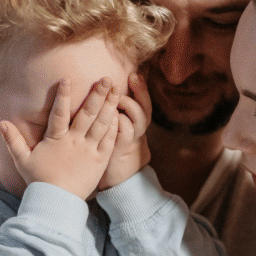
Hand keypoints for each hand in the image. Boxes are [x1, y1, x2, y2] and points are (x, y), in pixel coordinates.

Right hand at [0, 78, 118, 198]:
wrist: (58, 202)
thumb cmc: (40, 181)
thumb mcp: (23, 160)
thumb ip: (13, 140)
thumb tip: (0, 123)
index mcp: (56, 139)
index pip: (59, 112)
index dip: (63, 95)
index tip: (67, 79)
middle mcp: (75, 141)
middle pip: (87, 113)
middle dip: (97, 94)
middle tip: (106, 78)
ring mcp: (89, 150)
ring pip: (102, 123)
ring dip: (110, 105)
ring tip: (117, 90)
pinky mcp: (100, 160)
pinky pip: (110, 140)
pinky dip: (115, 126)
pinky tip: (119, 114)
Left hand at [99, 73, 151, 190]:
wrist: (119, 181)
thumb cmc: (114, 151)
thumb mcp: (119, 131)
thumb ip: (118, 114)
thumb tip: (110, 94)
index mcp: (137, 124)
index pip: (143, 103)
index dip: (142, 89)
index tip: (135, 74)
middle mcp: (138, 131)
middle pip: (145, 108)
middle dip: (141, 92)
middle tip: (133, 77)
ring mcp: (132, 141)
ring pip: (138, 120)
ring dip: (130, 106)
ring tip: (119, 96)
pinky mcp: (122, 150)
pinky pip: (124, 134)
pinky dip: (120, 124)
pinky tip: (112, 115)